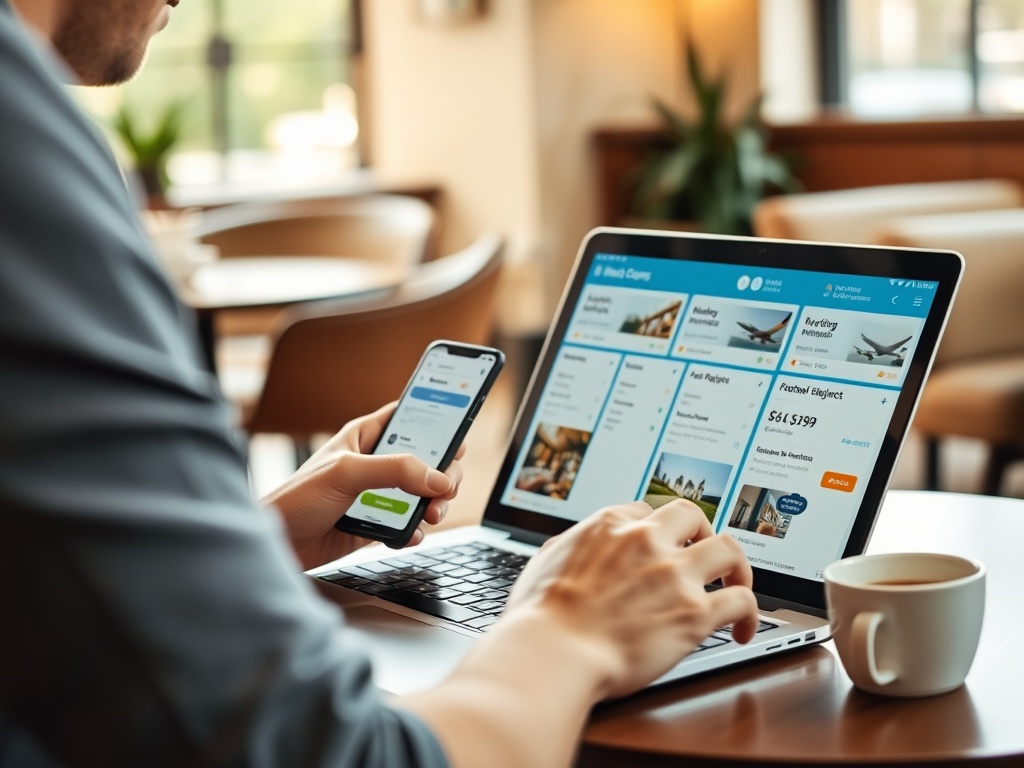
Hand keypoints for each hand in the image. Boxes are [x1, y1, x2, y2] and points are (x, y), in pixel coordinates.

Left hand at [261, 403, 463, 569]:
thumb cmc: (295, 499)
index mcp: (365, 437)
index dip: (437, 419)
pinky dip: (416, 530)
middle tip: (447, 488)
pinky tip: (410, 534)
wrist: (276, 546)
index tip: (460, 431)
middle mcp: (374, 464)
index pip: (409, 416)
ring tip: (431, 515)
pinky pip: (408, 524)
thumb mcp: (347, 473)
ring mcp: (377, 495)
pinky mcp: (376, 525)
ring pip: (422, 494)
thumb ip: (394, 471)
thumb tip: (437, 477)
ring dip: (434, 505)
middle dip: (444, 474)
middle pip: (427, 460)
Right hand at [505, 499, 757, 698]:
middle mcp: (647, 542)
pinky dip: (750, 614)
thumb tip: (567, 548)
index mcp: (610, 525)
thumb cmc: (541, 617)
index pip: (650, 512)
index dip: (661, 530)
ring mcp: (674, 575)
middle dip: (702, 533)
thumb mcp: (545, 562)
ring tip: (736, 585)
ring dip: (737, 567)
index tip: (666, 546)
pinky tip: (743, 630)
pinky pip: (741, 601)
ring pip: (729, 549)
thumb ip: (567, 548)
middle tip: (704, 555)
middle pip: (694, 515)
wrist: (553, 653)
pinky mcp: (695, 613)